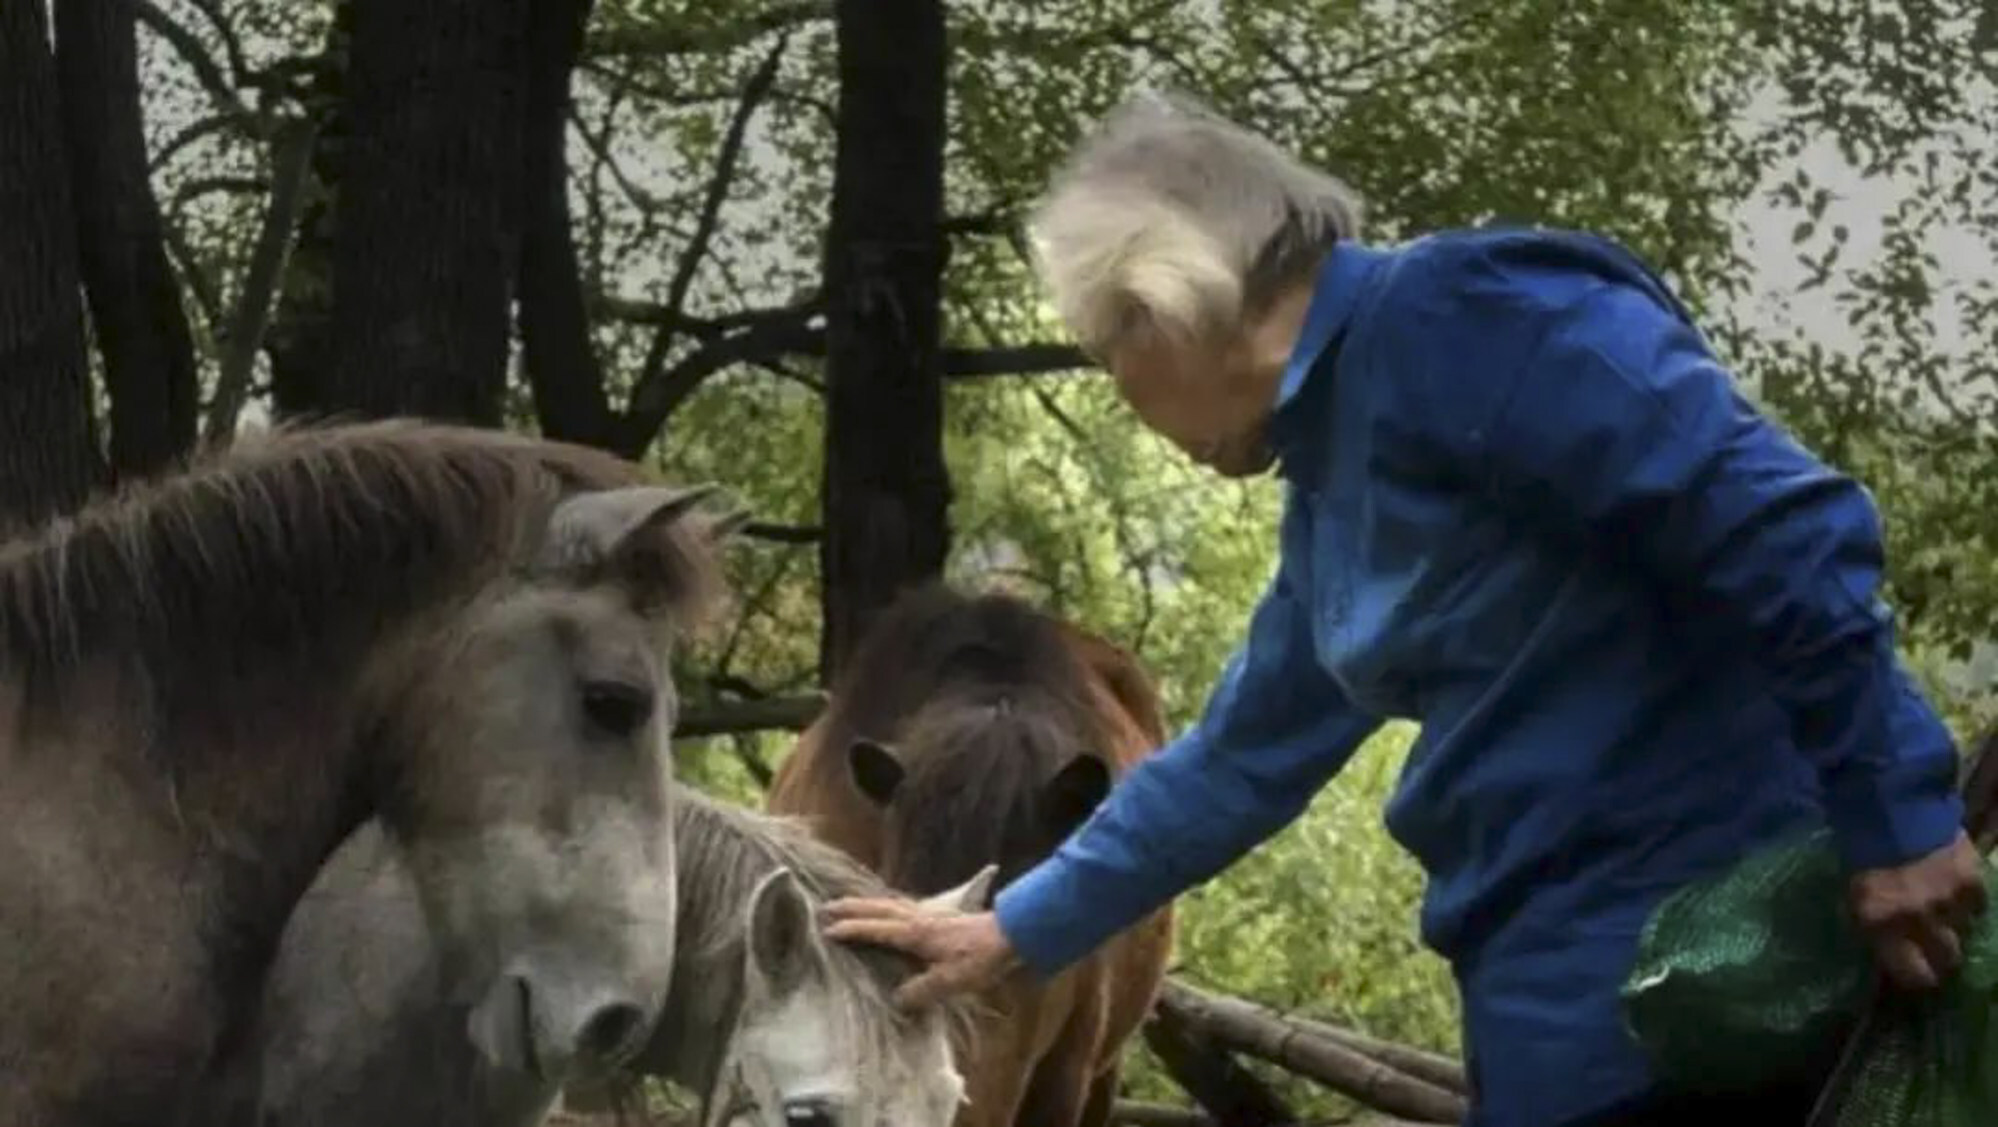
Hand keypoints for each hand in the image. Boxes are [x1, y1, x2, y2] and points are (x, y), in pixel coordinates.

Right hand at [821, 897, 1020, 1009]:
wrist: (1010, 936)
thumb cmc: (980, 959)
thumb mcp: (950, 982)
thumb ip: (921, 991)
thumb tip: (896, 1000)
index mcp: (914, 933)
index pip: (876, 929)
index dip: (851, 930)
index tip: (827, 930)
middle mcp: (917, 918)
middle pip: (878, 908)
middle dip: (851, 907)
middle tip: (826, 906)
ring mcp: (929, 913)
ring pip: (890, 903)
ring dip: (867, 903)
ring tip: (849, 903)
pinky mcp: (939, 915)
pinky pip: (903, 905)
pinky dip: (887, 904)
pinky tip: (890, 909)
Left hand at [1849, 830, 1986, 990]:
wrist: (1889, 808)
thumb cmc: (1862, 853)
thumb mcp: (1856, 896)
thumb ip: (1876, 928)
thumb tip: (1893, 955)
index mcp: (1883, 924)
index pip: (1916, 976)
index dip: (1919, 977)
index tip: (1918, 972)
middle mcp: (1920, 920)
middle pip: (1948, 960)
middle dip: (1942, 957)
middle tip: (1934, 947)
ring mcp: (1951, 902)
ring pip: (1965, 932)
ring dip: (1955, 926)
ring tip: (1942, 913)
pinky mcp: (1974, 883)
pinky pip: (1979, 906)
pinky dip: (1969, 902)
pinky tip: (1955, 891)